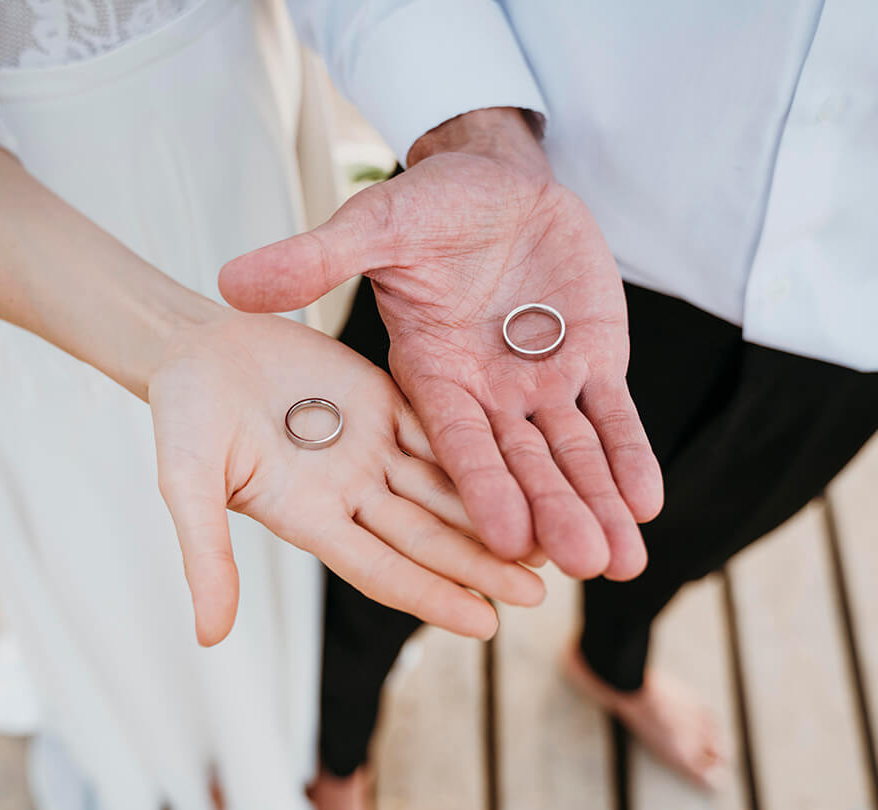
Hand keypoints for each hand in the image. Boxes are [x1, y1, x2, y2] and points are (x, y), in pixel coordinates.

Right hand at [149, 310, 544, 645]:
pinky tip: (530, 465)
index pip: (383, 568)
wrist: (193, 344)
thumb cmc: (180, 413)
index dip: (433, 595)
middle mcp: (349, 493)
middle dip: (483, 565)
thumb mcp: (188, 483)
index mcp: (309, 518)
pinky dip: (484, 450)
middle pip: (428, 536)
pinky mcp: (385, 403)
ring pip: (446, 487)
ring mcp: (371, 449)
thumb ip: (206, 554)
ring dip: (495, 513)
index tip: (487, 625)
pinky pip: (442, 428)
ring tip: (551, 539)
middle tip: (541, 593)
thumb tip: (210, 637)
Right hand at [219, 108, 660, 580]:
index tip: (500, 557)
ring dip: (594, 503)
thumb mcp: (369, 225)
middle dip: (550, 516)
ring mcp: (535, 384)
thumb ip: (311, 260)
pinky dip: (627, 454)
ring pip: (567, 456)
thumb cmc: (422, 199)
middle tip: (582, 566)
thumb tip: (232, 281)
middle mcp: (479, 398)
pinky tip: (645, 501)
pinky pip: (610, 416)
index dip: (475, 504)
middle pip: (515, 470)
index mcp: (423, 381)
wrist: (493, 176)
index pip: (451, 452)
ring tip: (622, 560)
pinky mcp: (587, 361)